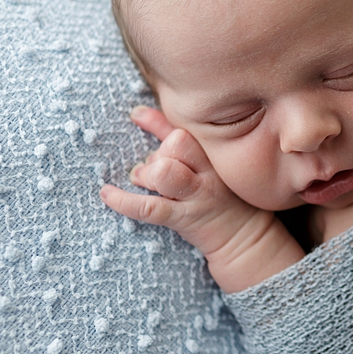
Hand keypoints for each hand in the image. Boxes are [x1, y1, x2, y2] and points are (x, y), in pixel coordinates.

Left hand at [99, 105, 304, 291]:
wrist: (246, 238)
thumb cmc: (224, 197)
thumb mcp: (210, 164)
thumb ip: (181, 141)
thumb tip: (142, 116)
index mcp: (215, 155)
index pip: (185, 130)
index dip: (157, 122)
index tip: (136, 115)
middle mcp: (208, 171)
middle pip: (176, 145)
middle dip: (158, 154)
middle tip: (155, 170)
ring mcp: (198, 195)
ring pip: (164, 172)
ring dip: (147, 175)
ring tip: (144, 182)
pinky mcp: (186, 218)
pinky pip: (149, 207)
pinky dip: (123, 201)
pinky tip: (106, 193)